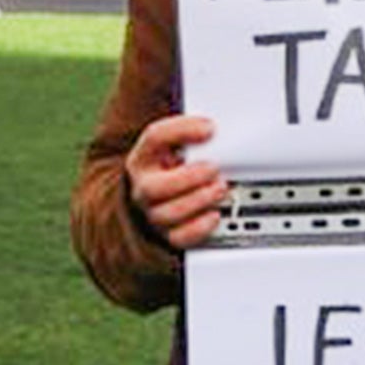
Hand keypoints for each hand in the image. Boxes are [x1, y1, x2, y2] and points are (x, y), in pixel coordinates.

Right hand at [125, 115, 226, 250]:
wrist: (157, 201)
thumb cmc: (170, 168)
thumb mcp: (174, 144)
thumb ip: (189, 133)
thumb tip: (214, 125)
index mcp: (144, 157)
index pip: (155, 137)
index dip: (182, 130)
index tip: (210, 128)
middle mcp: (144, 186)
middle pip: (153, 187)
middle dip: (189, 177)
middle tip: (214, 168)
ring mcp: (153, 213)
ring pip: (167, 213)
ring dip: (198, 200)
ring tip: (220, 189)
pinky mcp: (167, 234)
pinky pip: (178, 238)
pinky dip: (198, 228)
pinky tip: (214, 215)